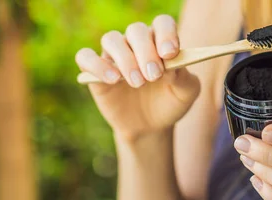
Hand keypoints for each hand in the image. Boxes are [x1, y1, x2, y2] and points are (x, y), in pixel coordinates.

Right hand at [75, 15, 199, 139]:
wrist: (150, 126)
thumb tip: (170, 66)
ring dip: (125, 59)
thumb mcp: (186, 93)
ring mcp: (114, 55)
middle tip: (154, 76)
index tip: (169, 54)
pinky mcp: (94, 70)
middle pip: (136, 30)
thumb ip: (184, 77)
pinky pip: (85, 57)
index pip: (162, 24)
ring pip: (111, 39)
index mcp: (160, 41)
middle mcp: (136, 42)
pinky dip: (97, 65)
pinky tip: (113, 80)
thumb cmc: (170, 103)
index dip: (166, 34)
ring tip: (138, 82)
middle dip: (146, 52)